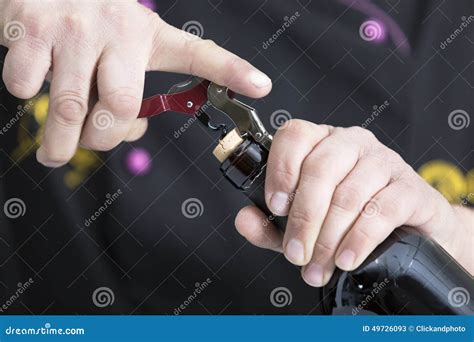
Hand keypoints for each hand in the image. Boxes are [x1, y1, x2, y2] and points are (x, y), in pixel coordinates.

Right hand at [0, 0, 270, 166]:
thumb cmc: (90, 16)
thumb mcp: (126, 41)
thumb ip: (130, 87)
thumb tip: (132, 130)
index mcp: (147, 34)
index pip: (196, 53)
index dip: (230, 70)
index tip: (261, 85)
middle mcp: (116, 30)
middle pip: (120, 106)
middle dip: (105, 139)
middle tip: (93, 143)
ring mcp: (73, 30)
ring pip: (70, 106)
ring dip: (60, 142)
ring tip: (57, 152)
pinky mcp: (29, 30)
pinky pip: (25, 85)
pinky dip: (26, 96)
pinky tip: (34, 84)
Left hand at [235, 120, 472, 285]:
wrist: (411, 231)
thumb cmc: (351, 221)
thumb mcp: (303, 223)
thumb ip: (270, 224)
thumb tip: (244, 220)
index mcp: (321, 143)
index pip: (295, 135)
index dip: (281, 169)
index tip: (275, 206)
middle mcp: (352, 144)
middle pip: (320, 169)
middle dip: (304, 218)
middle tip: (295, 254)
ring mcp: (384, 162)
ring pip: (348, 194)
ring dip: (328, 237)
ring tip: (318, 266)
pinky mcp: (410, 187)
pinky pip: (382, 210)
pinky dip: (359, 239)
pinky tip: (347, 259)